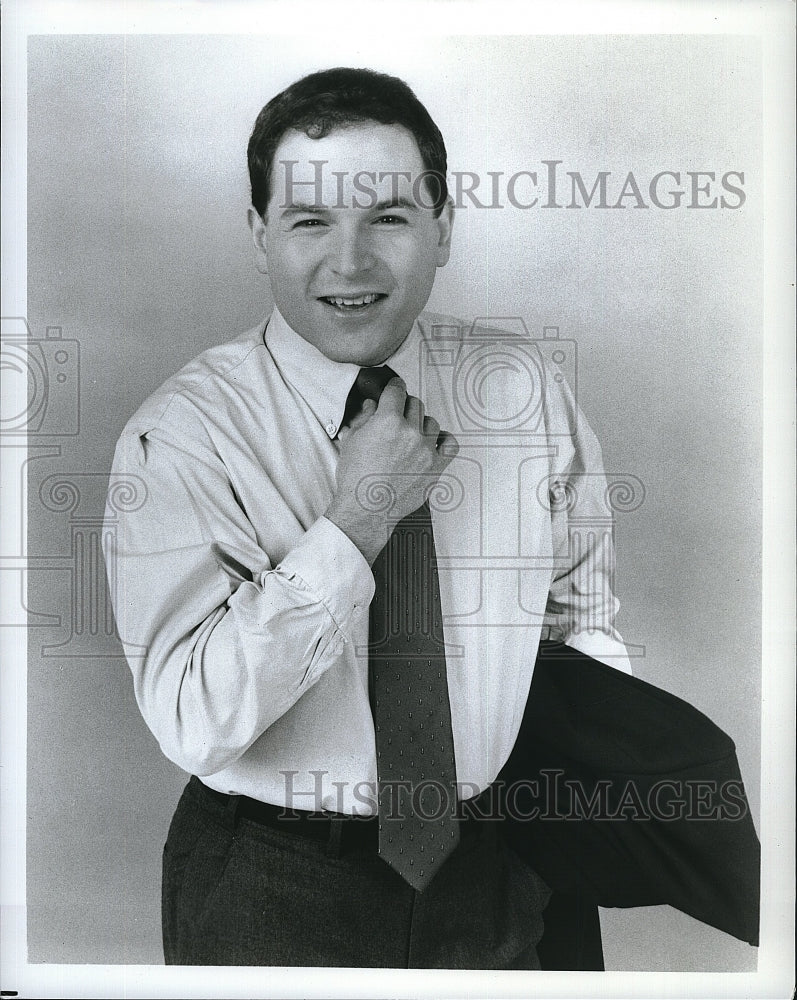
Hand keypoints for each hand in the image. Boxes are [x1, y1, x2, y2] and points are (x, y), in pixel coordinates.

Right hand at [326, 378, 458, 563]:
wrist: (366, 510)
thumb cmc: (356, 480)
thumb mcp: (352, 442)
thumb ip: (364, 418)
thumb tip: (373, 406)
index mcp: (387, 421)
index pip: (397, 391)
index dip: (395, 388)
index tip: (395, 389)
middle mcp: (410, 432)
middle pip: (415, 404)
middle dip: (406, 407)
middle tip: (398, 415)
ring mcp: (425, 449)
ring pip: (431, 422)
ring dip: (421, 423)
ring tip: (412, 433)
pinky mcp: (436, 466)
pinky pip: (450, 443)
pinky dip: (444, 439)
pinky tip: (434, 441)